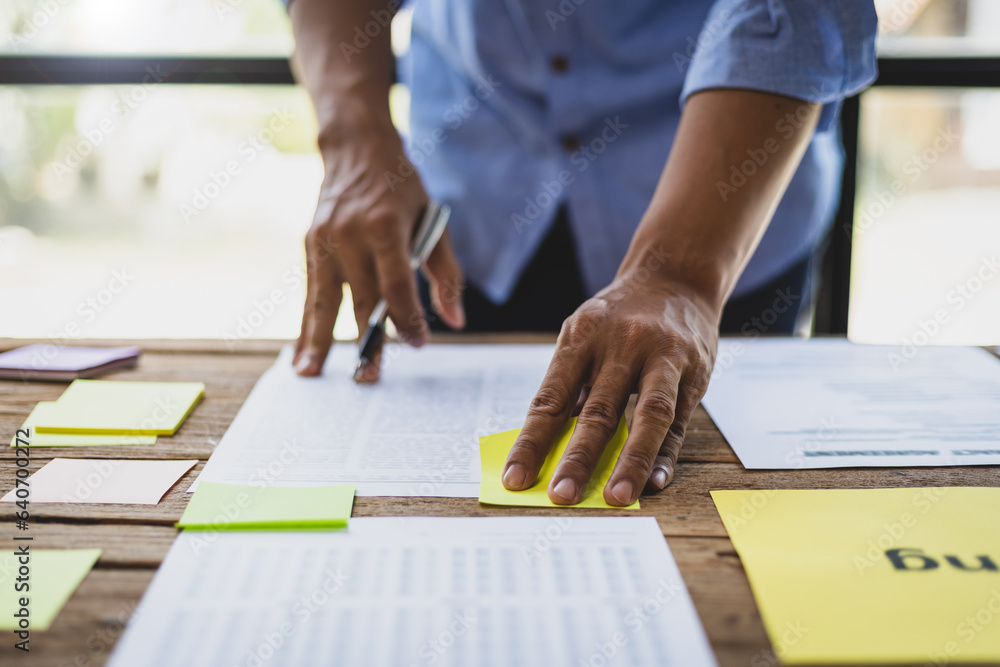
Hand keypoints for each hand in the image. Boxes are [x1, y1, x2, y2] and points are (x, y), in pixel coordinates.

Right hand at [292, 122, 465, 380]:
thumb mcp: (433, 221)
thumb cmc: (401, 188)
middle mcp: (351, 233)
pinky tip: (301, 352)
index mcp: (386, 225)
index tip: (418, 344)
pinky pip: (310, 292)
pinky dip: (306, 323)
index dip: (407, 318)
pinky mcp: (308, 244)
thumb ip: (445, 273)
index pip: (397, 284)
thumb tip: (454, 321)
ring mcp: (324, 239)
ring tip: (311, 374)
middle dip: (365, 341)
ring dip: (319, 340)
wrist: (355, 147)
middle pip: (361, 298)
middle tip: (368, 378)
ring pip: (324, 300)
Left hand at [501, 273, 717, 505]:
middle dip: (578, 457)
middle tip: (562, 495)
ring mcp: (662, 355)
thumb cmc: (620, 317)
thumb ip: (572, 383)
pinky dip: (666, 453)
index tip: (517, 478)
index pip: (551, 398)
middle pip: (597, 410)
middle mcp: (622, 343)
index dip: (533, 442)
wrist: (676, 277)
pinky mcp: (694, 370)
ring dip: (630, 461)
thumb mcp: (585, 333)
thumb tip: (550, 444)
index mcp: (582, 335)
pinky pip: (679, 419)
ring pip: (647, 414)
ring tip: (615, 496)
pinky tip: (656, 481)